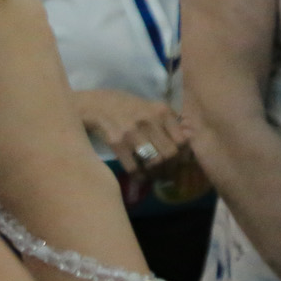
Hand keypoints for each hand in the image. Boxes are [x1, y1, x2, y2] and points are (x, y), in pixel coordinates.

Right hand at [74, 88, 188, 171]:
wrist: (95, 104)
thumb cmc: (126, 106)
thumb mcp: (151, 106)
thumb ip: (168, 121)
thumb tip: (186, 142)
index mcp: (161, 111)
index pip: (182, 140)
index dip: (183, 155)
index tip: (179, 161)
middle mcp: (149, 121)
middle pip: (170, 154)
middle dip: (170, 167)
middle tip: (166, 173)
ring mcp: (132, 132)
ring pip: (154, 162)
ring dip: (155, 173)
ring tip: (154, 176)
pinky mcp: (116, 142)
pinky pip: (133, 167)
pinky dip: (139, 175)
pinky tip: (139, 175)